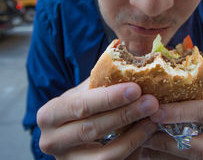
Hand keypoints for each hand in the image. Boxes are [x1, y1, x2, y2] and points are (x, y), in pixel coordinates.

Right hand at [36, 78, 159, 158]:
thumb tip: (129, 53)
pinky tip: (147, 133)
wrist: (72, 136)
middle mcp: (51, 141)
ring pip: (104, 154)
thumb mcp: (85, 92)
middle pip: (92, 129)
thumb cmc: (82, 107)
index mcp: (49, 114)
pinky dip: (133, 149)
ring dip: (133, 135)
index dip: (109, 98)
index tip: (136, 88)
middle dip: (125, 114)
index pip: (80, 105)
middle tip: (152, 101)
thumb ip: (101, 78)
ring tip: (153, 118)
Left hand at [143, 88, 202, 158]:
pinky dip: (164, 159)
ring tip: (142, 144)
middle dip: (167, 142)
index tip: (154, 112)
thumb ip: (190, 90)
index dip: (178, 113)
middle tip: (144, 133)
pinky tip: (148, 152)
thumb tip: (152, 82)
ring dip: (163, 154)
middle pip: (200, 147)